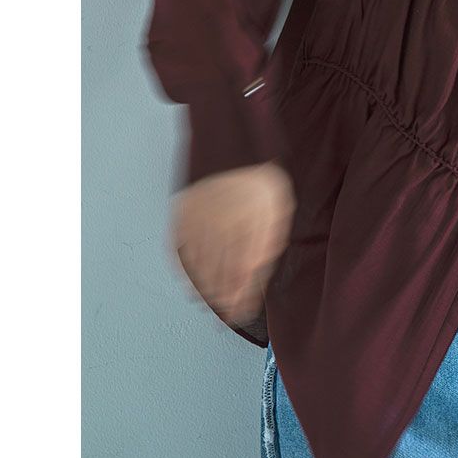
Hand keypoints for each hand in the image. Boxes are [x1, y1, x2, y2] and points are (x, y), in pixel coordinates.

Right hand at [168, 161, 295, 330]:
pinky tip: (187, 282)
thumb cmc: (260, 177)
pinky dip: (182, 269)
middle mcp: (223, 222)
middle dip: (224, 300)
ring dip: (204, 289)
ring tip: (208, 305)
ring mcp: (200, 217)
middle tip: (225, 317)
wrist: (232, 140)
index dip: (243, 297)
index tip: (242, 313)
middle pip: (220, 271)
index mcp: (251, 222)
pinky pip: (178, 248)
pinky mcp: (183, 211)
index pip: (245, 272)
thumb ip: (269, 241)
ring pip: (199, 264)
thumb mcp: (278, 206)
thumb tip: (259, 272)